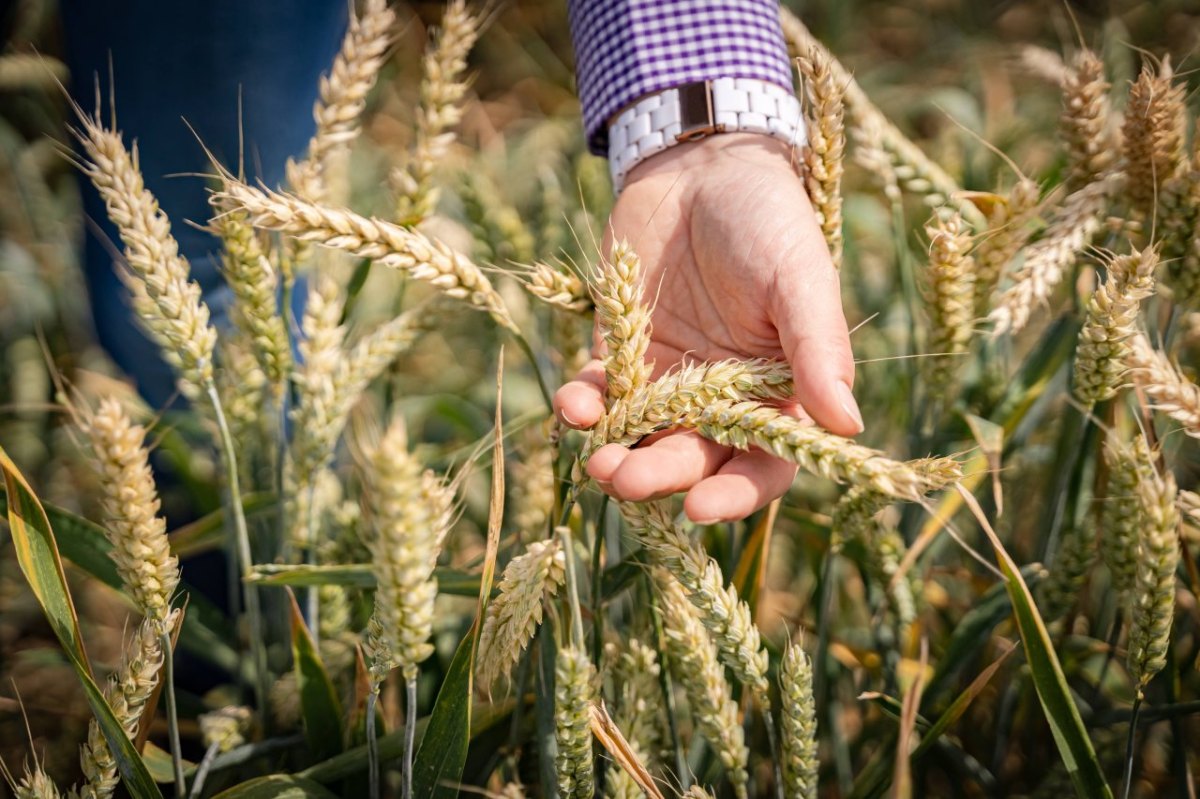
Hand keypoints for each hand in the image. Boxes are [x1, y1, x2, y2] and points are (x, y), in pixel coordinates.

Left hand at [554, 132, 859, 522]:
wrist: (699, 164)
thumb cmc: (766, 217)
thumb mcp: (798, 276)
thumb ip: (818, 348)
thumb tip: (845, 426)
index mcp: (779, 391)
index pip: (764, 463)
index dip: (736, 493)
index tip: (700, 508)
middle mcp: (723, 398)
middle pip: (694, 458)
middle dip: (660, 476)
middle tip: (624, 479)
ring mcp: (669, 379)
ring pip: (642, 438)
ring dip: (616, 454)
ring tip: (595, 459)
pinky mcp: (622, 353)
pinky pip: (601, 395)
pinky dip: (584, 405)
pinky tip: (572, 404)